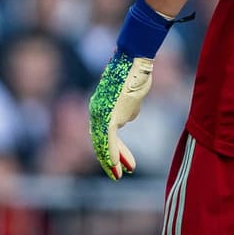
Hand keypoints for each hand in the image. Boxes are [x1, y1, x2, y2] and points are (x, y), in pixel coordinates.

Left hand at [89, 52, 153, 178]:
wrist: (134, 59)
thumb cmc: (136, 71)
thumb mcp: (131, 93)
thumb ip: (127, 108)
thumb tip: (128, 118)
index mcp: (99, 106)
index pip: (102, 133)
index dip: (111, 148)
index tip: (119, 160)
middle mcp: (96, 112)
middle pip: (100, 141)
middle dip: (109, 160)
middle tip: (117, 175)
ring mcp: (102, 115)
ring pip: (107, 142)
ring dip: (114, 161)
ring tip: (123, 173)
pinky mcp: (109, 117)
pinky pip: (110, 141)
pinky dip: (113, 155)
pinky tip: (118, 166)